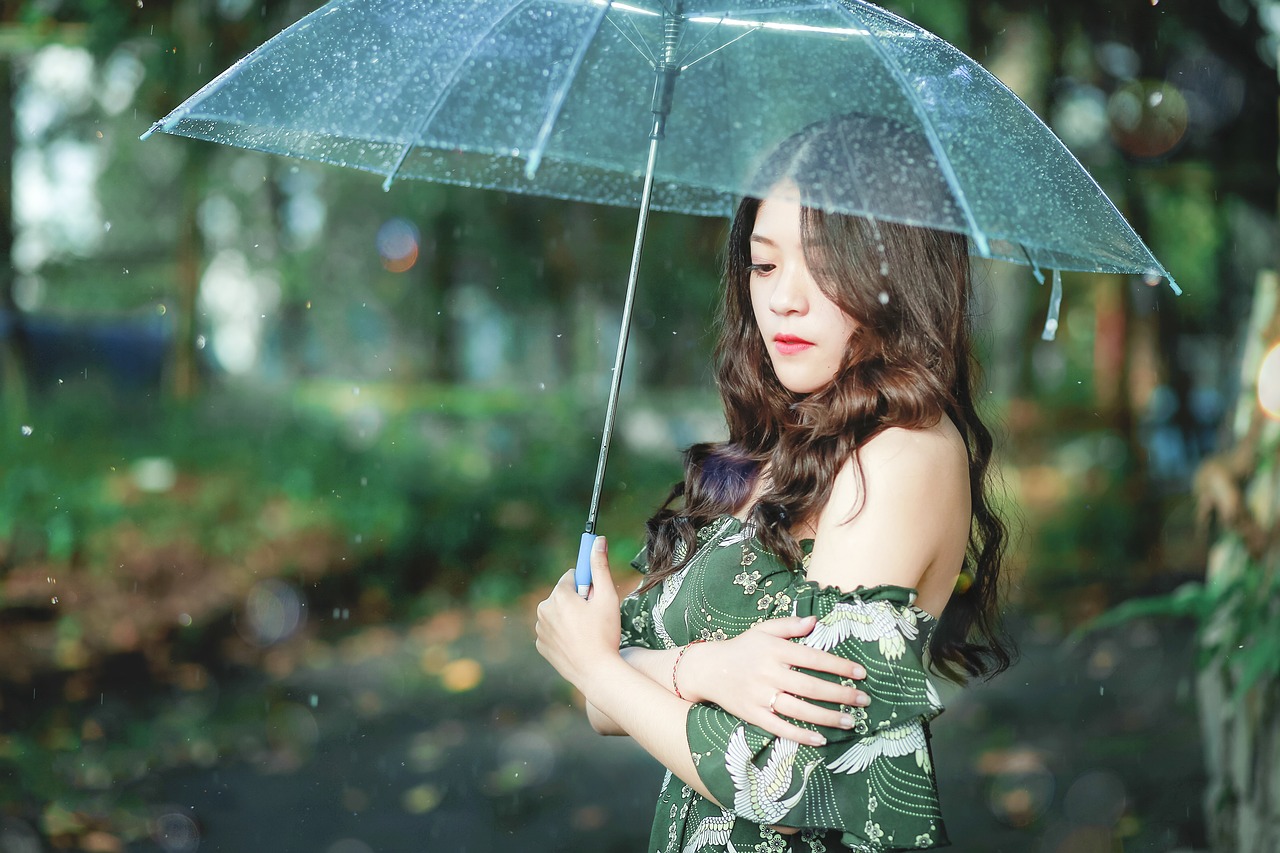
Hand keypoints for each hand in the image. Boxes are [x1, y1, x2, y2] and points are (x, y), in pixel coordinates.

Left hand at [535, 537, 621, 690]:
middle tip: (594, 618)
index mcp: (559, 595)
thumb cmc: (604, 634)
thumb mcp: (607, 598)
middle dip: (578, 601)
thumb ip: (600, 567)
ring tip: (586, 633)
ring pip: (558, 612)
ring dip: (570, 617)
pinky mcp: (540, 644)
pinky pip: (552, 630)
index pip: (573, 576)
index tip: (595, 596)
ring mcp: (540, 628)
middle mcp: (543, 609)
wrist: (596, 672)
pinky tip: (576, 643)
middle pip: (564, 594)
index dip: (587, 586)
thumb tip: (598, 540)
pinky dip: (563, 633)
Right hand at [678, 617, 869, 743]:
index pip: (813, 658)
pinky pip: (779, 728)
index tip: (861, 673)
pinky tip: (821, 739)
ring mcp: (759, 695)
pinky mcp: (752, 715)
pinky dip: (800, 735)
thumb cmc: (742, 648)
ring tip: (851, 721)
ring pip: (799, 709)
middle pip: (810, 686)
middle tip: (864, 700)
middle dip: (841, 694)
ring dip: (827, 717)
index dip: (839, 665)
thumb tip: (816, 621)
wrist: (708, 669)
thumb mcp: (763, 630)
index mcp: (774, 650)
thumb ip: (789, 625)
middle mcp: (768, 673)